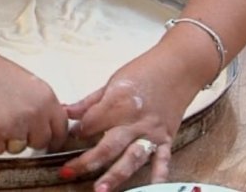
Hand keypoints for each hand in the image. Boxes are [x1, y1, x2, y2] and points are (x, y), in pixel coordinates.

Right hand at [0, 32, 68, 153]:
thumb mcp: (28, 83)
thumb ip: (42, 105)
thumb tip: (52, 127)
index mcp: (47, 98)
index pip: (61, 130)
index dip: (52, 137)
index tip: (44, 140)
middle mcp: (34, 114)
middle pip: (40, 142)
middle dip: (27, 138)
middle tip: (10, 121)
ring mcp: (13, 125)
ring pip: (17, 148)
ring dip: (6, 138)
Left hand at [59, 48, 199, 190]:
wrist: (179, 66)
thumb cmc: (144, 70)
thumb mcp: (112, 81)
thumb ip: (89, 101)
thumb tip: (66, 112)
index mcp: (118, 102)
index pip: (91, 123)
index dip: (77, 131)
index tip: (69, 136)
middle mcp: (135, 120)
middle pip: (108, 146)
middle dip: (87, 161)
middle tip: (67, 172)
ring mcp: (152, 132)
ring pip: (131, 158)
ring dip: (115, 175)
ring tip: (100, 189)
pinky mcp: (167, 138)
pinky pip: (162, 160)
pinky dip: (157, 176)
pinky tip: (150, 189)